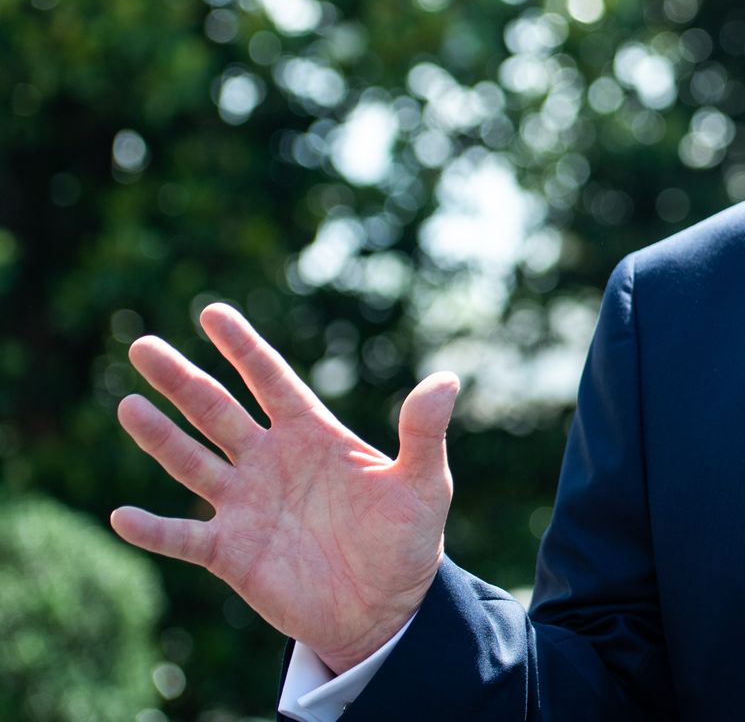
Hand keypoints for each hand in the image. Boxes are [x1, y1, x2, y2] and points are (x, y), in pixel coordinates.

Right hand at [110, 303, 460, 673]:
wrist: (386, 608)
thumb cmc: (408, 540)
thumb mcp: (425, 484)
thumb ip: (424, 433)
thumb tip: (446, 380)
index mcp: (313, 436)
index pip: (271, 381)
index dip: (243, 348)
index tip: (212, 312)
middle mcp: (270, 462)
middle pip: (217, 411)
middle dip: (181, 379)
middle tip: (142, 345)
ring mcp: (246, 505)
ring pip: (192, 463)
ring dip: (160, 438)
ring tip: (128, 404)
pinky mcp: (231, 553)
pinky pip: (182, 538)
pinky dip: (153, 529)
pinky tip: (122, 515)